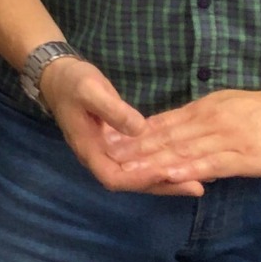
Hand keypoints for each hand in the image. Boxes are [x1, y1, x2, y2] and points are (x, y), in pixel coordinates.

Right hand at [41, 56, 202, 196]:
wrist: (59, 75)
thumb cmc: (72, 82)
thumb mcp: (90, 91)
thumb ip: (113, 110)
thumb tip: (140, 130)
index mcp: (89, 150)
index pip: (114, 178)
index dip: (141, 180)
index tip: (167, 174)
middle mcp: (100, 157)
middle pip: (132, 182)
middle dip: (163, 185)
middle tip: (196, 186)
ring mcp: (110, 151)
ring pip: (140, 172)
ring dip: (167, 177)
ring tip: (201, 178)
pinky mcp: (119, 143)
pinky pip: (142, 158)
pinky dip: (162, 161)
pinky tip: (186, 160)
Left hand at [118, 82, 260, 182]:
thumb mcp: (226, 106)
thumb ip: (201, 120)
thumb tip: (178, 132)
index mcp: (203, 111)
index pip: (161, 124)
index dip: (133, 135)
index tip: (108, 142)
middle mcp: (207, 123)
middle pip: (164, 138)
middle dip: (134, 150)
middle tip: (105, 157)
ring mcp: (223, 139)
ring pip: (181, 152)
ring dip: (152, 162)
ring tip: (126, 171)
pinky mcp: (241, 156)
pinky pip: (209, 163)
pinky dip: (187, 169)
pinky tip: (168, 175)